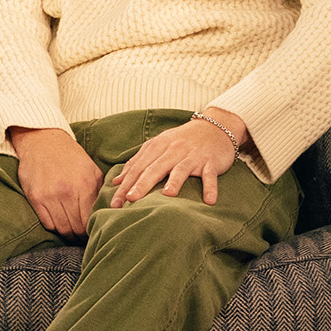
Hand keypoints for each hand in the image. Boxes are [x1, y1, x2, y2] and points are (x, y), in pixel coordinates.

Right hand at [6, 126, 104, 238]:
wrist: (42, 140)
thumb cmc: (70, 156)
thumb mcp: (92, 170)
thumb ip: (99, 192)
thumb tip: (108, 213)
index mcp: (84, 185)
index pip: (91, 220)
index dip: (93, 229)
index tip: (94, 231)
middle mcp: (67, 192)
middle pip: (76, 228)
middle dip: (81, 235)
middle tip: (83, 235)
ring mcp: (49, 196)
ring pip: (62, 229)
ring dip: (68, 234)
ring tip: (73, 232)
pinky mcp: (35, 198)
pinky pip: (47, 223)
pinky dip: (55, 226)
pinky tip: (60, 222)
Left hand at [110, 115, 240, 208]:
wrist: (215, 128)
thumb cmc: (182, 141)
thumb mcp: (158, 147)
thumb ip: (138, 163)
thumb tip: (117, 181)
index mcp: (158, 146)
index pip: (138, 167)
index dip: (125, 184)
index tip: (115, 202)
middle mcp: (174, 150)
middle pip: (155, 168)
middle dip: (142, 184)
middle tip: (130, 199)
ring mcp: (193, 156)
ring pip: (181, 169)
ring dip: (175, 181)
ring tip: (167, 195)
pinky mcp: (211, 162)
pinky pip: (210, 175)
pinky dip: (210, 187)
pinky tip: (209, 201)